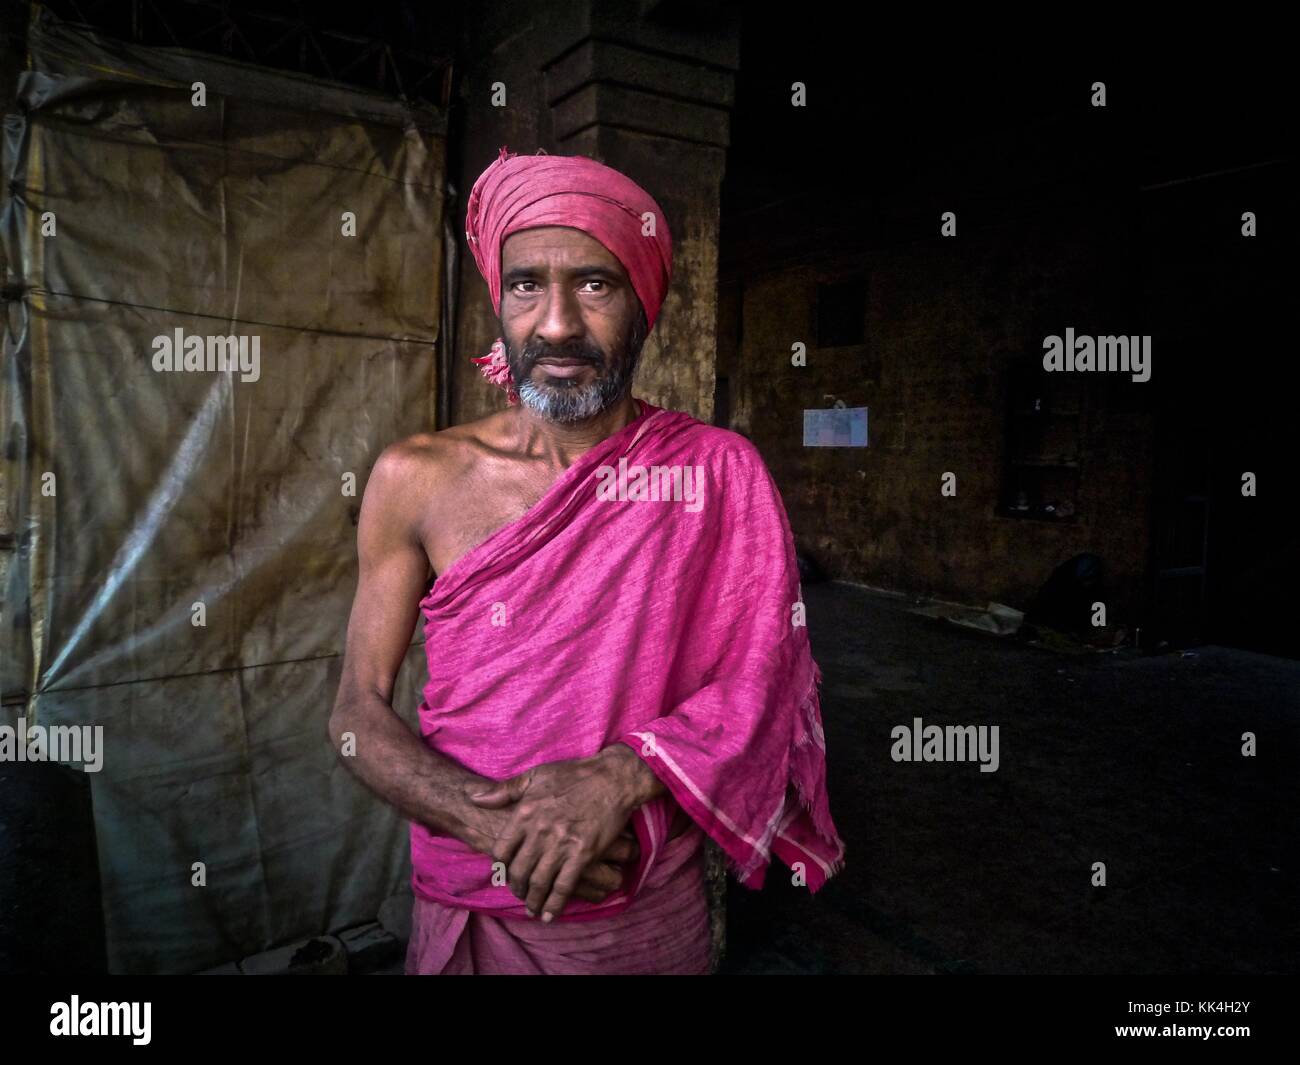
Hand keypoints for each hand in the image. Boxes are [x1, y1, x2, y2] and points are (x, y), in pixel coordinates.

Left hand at [461, 791, 642, 903]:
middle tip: (519, 893)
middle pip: (518, 871)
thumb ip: (503, 790)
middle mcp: (539, 831)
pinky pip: (564, 887)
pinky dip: (554, 905)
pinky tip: (549, 915)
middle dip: (516, 887)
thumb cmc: (573, 775)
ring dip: (533, 901)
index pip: (501, 850)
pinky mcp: (582, 854)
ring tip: (532, 908)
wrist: (611, 778)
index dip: (499, 867)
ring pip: (538, 882)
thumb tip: (474, 798)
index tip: (503, 873)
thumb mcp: (535, 775)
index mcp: (525, 812)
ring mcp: (561, 844)